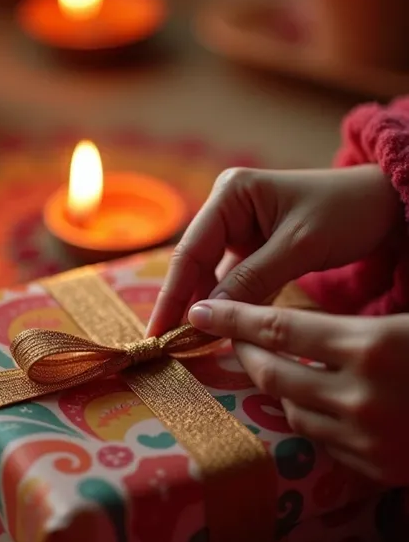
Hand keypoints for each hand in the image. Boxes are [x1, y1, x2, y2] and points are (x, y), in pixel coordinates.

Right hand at [147, 164, 399, 335]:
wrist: (385, 206)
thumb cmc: (345, 212)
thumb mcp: (298, 246)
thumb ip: (251, 280)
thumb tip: (204, 315)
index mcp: (231, 193)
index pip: (192, 250)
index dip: (173, 294)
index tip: (157, 333)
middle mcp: (228, 209)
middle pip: (197, 265)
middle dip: (188, 304)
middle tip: (172, 348)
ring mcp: (241, 231)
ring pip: (215, 278)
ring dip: (211, 310)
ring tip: (194, 347)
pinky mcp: (257, 251)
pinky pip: (237, 283)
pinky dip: (234, 307)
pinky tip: (225, 333)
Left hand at [188, 299, 408, 485]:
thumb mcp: (401, 327)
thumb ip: (346, 329)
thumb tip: (292, 331)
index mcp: (370, 348)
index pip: (280, 330)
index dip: (233, 319)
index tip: (202, 311)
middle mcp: (358, 397)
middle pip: (273, 376)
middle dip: (244, 354)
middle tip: (234, 340)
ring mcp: (366, 440)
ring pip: (292, 414)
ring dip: (279, 390)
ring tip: (282, 370)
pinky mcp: (377, 469)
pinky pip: (323, 443)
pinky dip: (313, 421)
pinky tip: (321, 405)